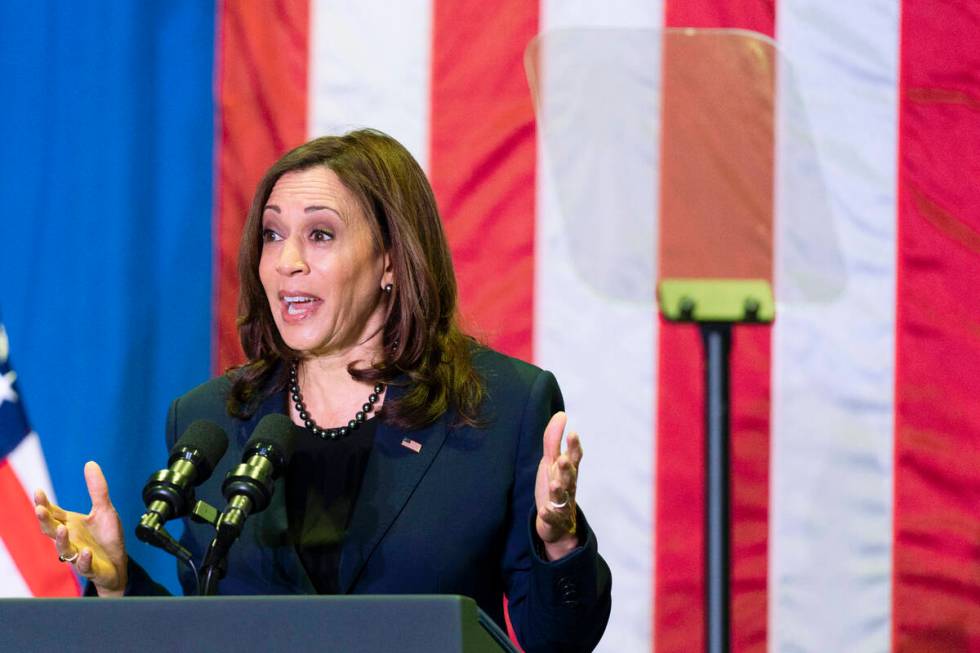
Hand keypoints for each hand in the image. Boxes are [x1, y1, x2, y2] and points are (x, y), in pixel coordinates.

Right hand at [34, 461, 127, 595]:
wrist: (118, 563)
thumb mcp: (104, 509)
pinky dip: (84, 560)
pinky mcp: (91, 568)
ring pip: (64, 549)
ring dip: (61, 540)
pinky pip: (85, 566)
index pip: (52, 513)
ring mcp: (78, 554)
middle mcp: (70, 539)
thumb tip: (90, 463)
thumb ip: (97, 489)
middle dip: (44, 520)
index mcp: (70, 524)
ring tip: (62, 529)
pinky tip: (86, 552)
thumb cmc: (107, 537)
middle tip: (40, 510)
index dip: (43, 503)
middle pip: (51, 530)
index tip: (38, 491)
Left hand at [534, 411, 583, 560]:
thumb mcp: (551, 461)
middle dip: (567, 468)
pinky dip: (549, 515)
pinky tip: (544, 511)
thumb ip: (553, 439)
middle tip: (563, 460)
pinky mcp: (555, 519)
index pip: (574, 457)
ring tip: (554, 484)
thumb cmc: (556, 485)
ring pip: (563, 497)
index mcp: (568, 471)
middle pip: (570, 476)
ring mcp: (563, 503)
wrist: (557, 522)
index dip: (574, 447)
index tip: (572, 434)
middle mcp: (568, 486)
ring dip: (559, 491)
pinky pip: (553, 517)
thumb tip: (561, 414)